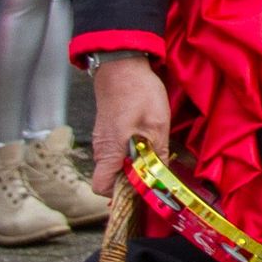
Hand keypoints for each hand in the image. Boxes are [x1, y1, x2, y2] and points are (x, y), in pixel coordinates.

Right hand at [90, 57, 170, 196]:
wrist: (122, 67)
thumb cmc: (138, 94)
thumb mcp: (157, 126)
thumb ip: (157, 155)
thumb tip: (159, 178)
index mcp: (110, 151)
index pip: (102, 187)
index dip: (120, 194)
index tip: (142, 191)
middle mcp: (102, 149)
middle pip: (109, 178)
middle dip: (131, 182)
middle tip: (154, 177)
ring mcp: (103, 140)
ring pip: (114, 165)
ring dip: (132, 166)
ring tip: (153, 159)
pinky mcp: (108, 132)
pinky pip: (116, 152)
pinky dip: (130, 154)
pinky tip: (147, 145)